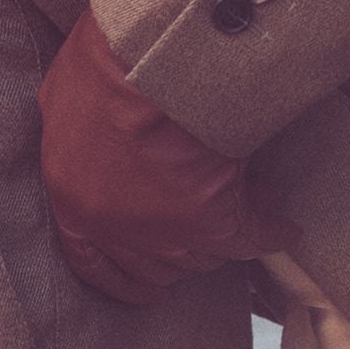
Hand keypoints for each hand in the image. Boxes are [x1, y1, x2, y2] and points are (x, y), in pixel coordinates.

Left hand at [38, 8, 266, 305]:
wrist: (152, 63)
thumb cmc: (102, 66)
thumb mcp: (64, 98)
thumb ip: (74, 134)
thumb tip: (86, 135)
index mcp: (75, 205)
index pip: (94, 263)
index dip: (121, 277)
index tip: (143, 285)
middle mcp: (120, 231)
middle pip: (158, 263)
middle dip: (183, 247)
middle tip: (203, 228)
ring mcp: (169, 233)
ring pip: (206, 254)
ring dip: (228, 236)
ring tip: (251, 211)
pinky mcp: (215, 222)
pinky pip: (252, 238)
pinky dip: (272, 233)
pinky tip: (285, 228)